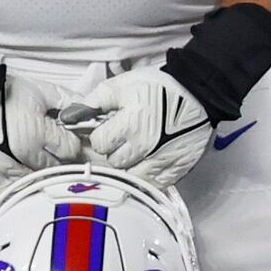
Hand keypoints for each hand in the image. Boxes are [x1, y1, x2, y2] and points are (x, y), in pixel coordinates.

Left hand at [49, 61, 224, 180]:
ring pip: (130, 177)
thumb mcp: (122, 85)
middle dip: (112, 152)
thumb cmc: (159, 86)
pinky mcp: (176, 170)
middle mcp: (145, 148)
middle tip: (121, 141)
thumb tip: (70, 116)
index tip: (108, 130)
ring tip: (133, 153)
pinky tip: (146, 164)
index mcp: (130, 126)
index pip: (99, 144)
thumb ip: (93, 101)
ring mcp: (162, 162)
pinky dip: (146, 177)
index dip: (100, 136)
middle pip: (113, 163)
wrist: (200, 92)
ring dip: (128, 167)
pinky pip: (152, 185)